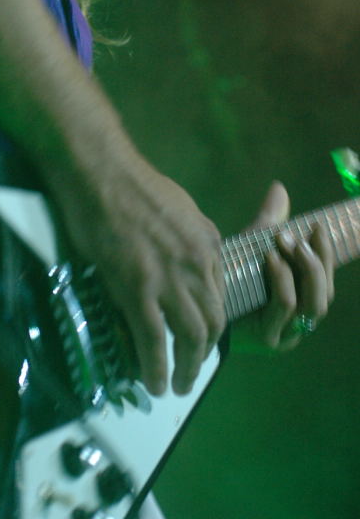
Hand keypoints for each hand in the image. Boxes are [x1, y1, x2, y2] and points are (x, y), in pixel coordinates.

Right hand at [54, 159, 224, 397]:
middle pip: (214, 321)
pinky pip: (154, 339)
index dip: (211, 322)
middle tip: (194, 370)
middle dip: (206, 353)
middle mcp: (197, 264)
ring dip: (188, 368)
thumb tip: (184, 258)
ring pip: (191, 336)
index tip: (200, 337)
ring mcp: (169, 278)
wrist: (101, 173)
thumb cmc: (130, 183)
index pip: (219, 294)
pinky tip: (154, 382)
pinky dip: (157, 366)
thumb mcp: (178, 208)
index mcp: (207, 243)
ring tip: (179, 386)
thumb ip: (188, 238)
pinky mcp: (137, 288)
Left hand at [234, 181, 334, 350]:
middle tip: (300, 234)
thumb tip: (279, 188)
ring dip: (303, 269)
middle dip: (317, 261)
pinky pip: (284, 307)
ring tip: (286, 242)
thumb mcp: (252, 248)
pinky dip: (282, 280)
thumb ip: (269, 222)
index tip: (317, 225)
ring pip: (312, 304)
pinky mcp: (267, 338)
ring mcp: (286, 332)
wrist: (198, 310)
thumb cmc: (231, 279)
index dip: (327, 254)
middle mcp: (300, 320)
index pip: (327, 280)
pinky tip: (271, 259)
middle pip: (324, 294)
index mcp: (301, 301)